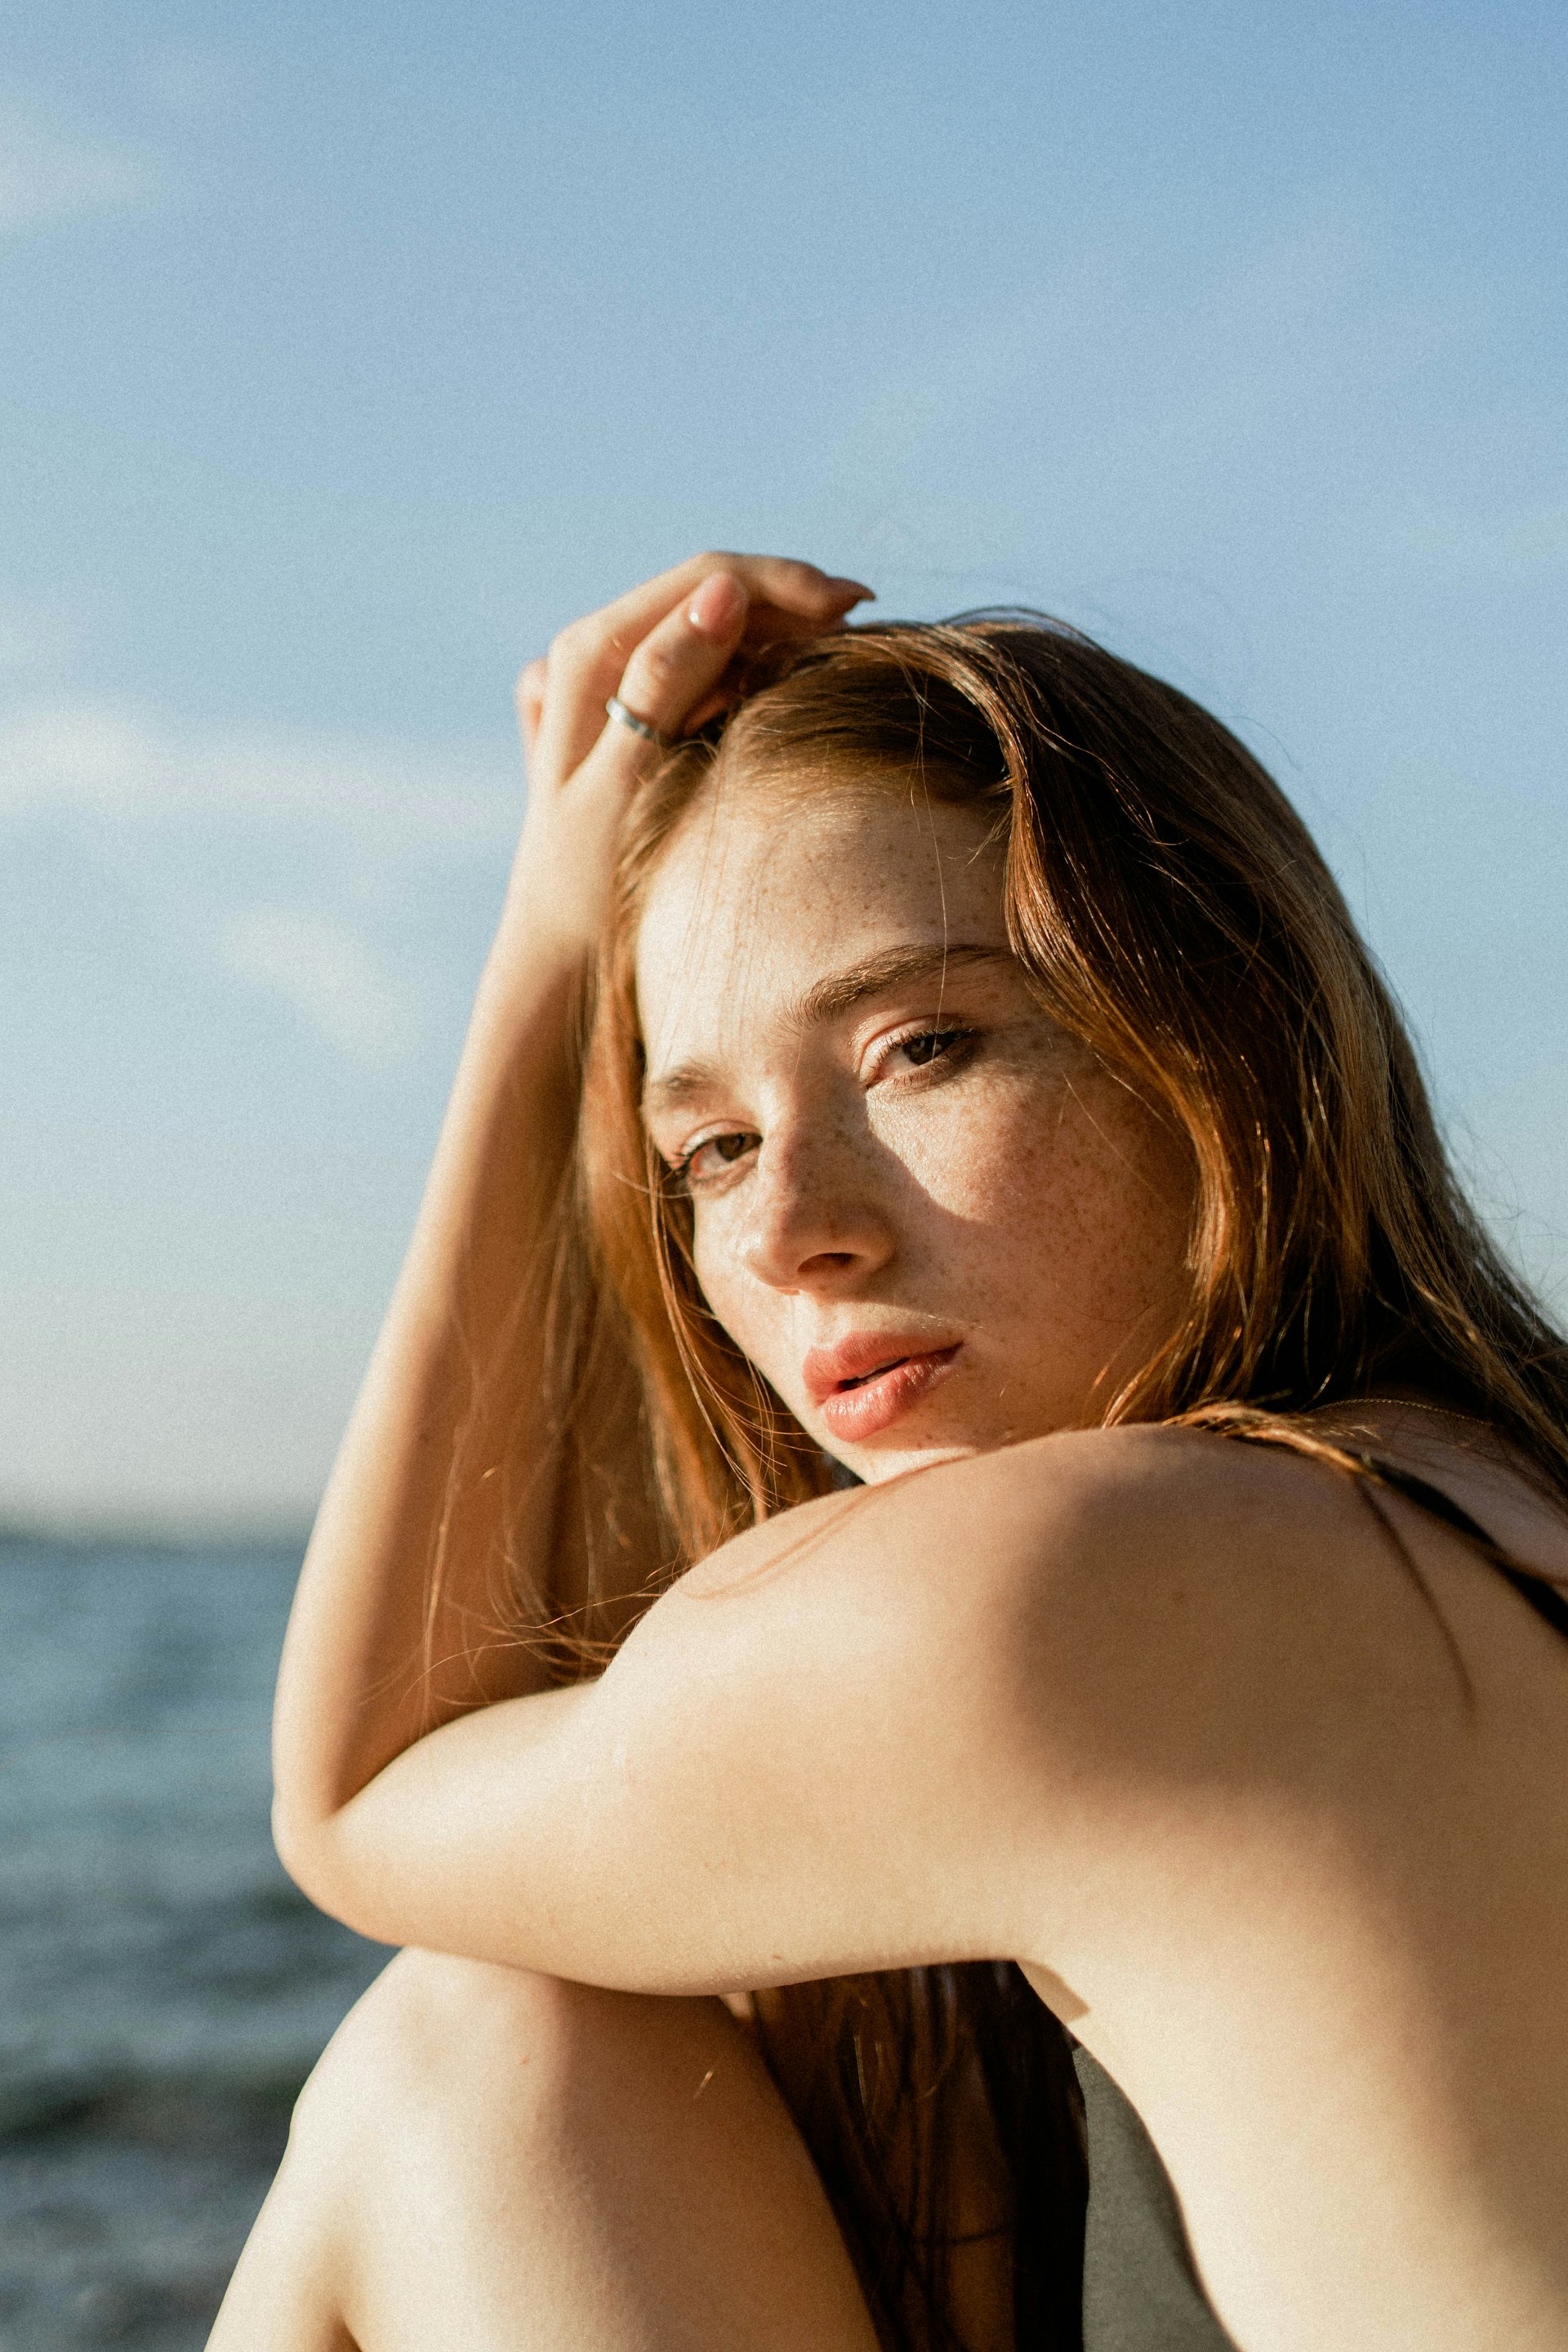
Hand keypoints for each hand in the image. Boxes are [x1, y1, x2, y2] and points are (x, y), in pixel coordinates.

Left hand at [505, 555, 871, 959]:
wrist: (560, 948)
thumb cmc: (591, 883)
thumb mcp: (626, 786)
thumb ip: (665, 684)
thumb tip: (723, 592)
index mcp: (589, 653)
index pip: (704, 581)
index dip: (783, 583)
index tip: (856, 605)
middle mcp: (592, 649)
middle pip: (708, 593)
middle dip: (788, 601)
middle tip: (863, 623)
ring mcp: (606, 675)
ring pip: (709, 624)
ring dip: (775, 629)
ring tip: (839, 648)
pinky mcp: (625, 705)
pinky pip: (700, 661)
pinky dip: (748, 664)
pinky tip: (789, 681)